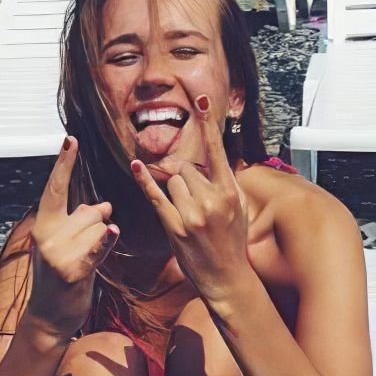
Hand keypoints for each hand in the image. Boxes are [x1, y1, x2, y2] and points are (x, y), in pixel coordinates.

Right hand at [26, 137, 118, 340]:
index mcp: (44, 224)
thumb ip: (81, 220)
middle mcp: (47, 235)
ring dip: (102, 244)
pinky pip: (96, 249)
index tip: (70, 140)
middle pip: (90, 212)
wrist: (49, 317)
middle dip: (97, 225)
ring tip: (85, 264)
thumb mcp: (66, 243)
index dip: (64, 163)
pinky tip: (112, 233)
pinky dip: (105, 242)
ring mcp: (58, 253)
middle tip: (84, 250)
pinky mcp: (72, 271)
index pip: (55, 188)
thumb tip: (103, 206)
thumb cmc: (61, 277)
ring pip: (99, 229)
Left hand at [130, 96, 252, 305]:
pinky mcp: (174, 227)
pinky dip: (145, 180)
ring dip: (176, 191)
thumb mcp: (239, 207)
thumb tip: (212, 158)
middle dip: (188, 178)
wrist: (227, 276)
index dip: (208, 124)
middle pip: (187, 168)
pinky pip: (156, 196)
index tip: (201, 100)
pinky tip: (136, 166)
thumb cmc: (233, 239)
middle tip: (197, 201)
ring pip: (173, 181)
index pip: (216, 151)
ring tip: (190, 214)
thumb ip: (226, 181)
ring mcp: (192, 214)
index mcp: (230, 192)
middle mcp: (211, 200)